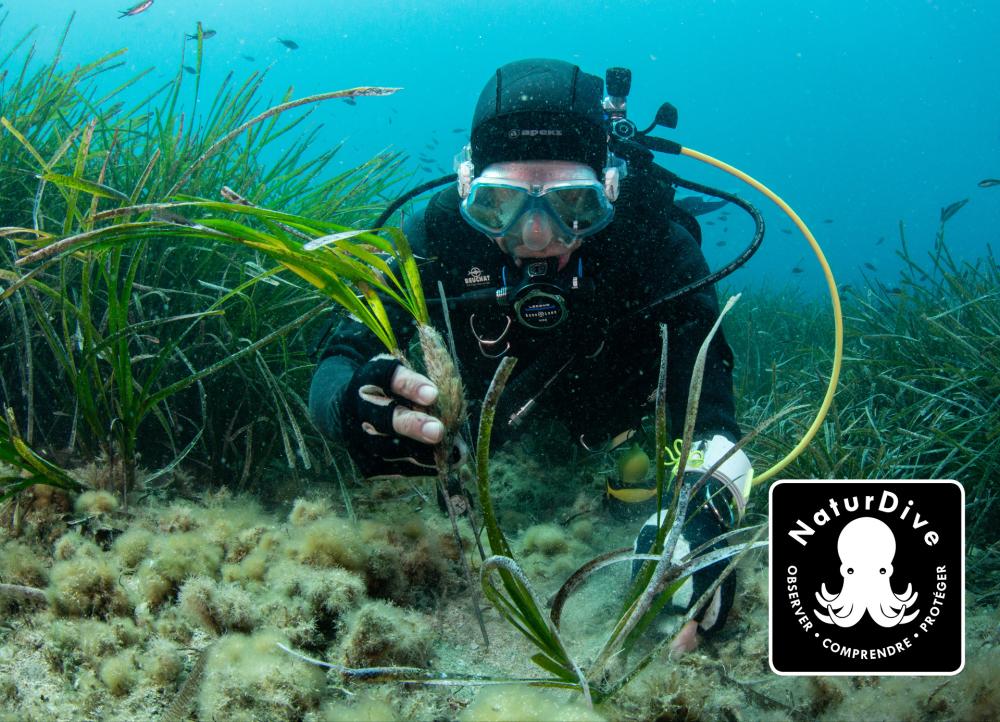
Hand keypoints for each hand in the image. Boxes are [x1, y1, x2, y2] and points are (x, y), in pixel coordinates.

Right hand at [340, 355, 455, 477]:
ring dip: (423, 452)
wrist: (352, 413)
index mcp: (370, 378)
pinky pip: (395, 469)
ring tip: (450, 452)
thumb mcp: (401, 377)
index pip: (389, 377)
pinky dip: (420, 467)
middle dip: (413, 426)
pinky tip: (439, 463)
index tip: (433, 395)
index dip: (411, 386)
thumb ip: (424, 389)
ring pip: (391, 449)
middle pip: (386, 418)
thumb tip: (453, 412)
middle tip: (437, 431)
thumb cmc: (389, 391)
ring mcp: (360, 438)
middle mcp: (361, 409)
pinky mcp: (366, 463)